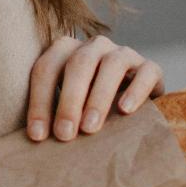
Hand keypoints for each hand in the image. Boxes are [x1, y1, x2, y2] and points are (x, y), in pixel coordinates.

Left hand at [27, 35, 164, 141]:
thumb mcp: (67, 107)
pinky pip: (146, 72)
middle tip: (64, 135)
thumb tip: (34, 140)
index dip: (39, 101)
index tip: (37, 136)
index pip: (46, 69)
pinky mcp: (151, 67)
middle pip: (78, 64)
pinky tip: (125, 111)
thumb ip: (51, 114)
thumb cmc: (87, 109)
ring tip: (90, 128)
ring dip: (98, 97)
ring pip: (112, 65)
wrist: (132, 103)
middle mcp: (94, 46)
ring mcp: (123, 53)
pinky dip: (136, 90)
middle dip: (69, 100)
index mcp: (67, 50)